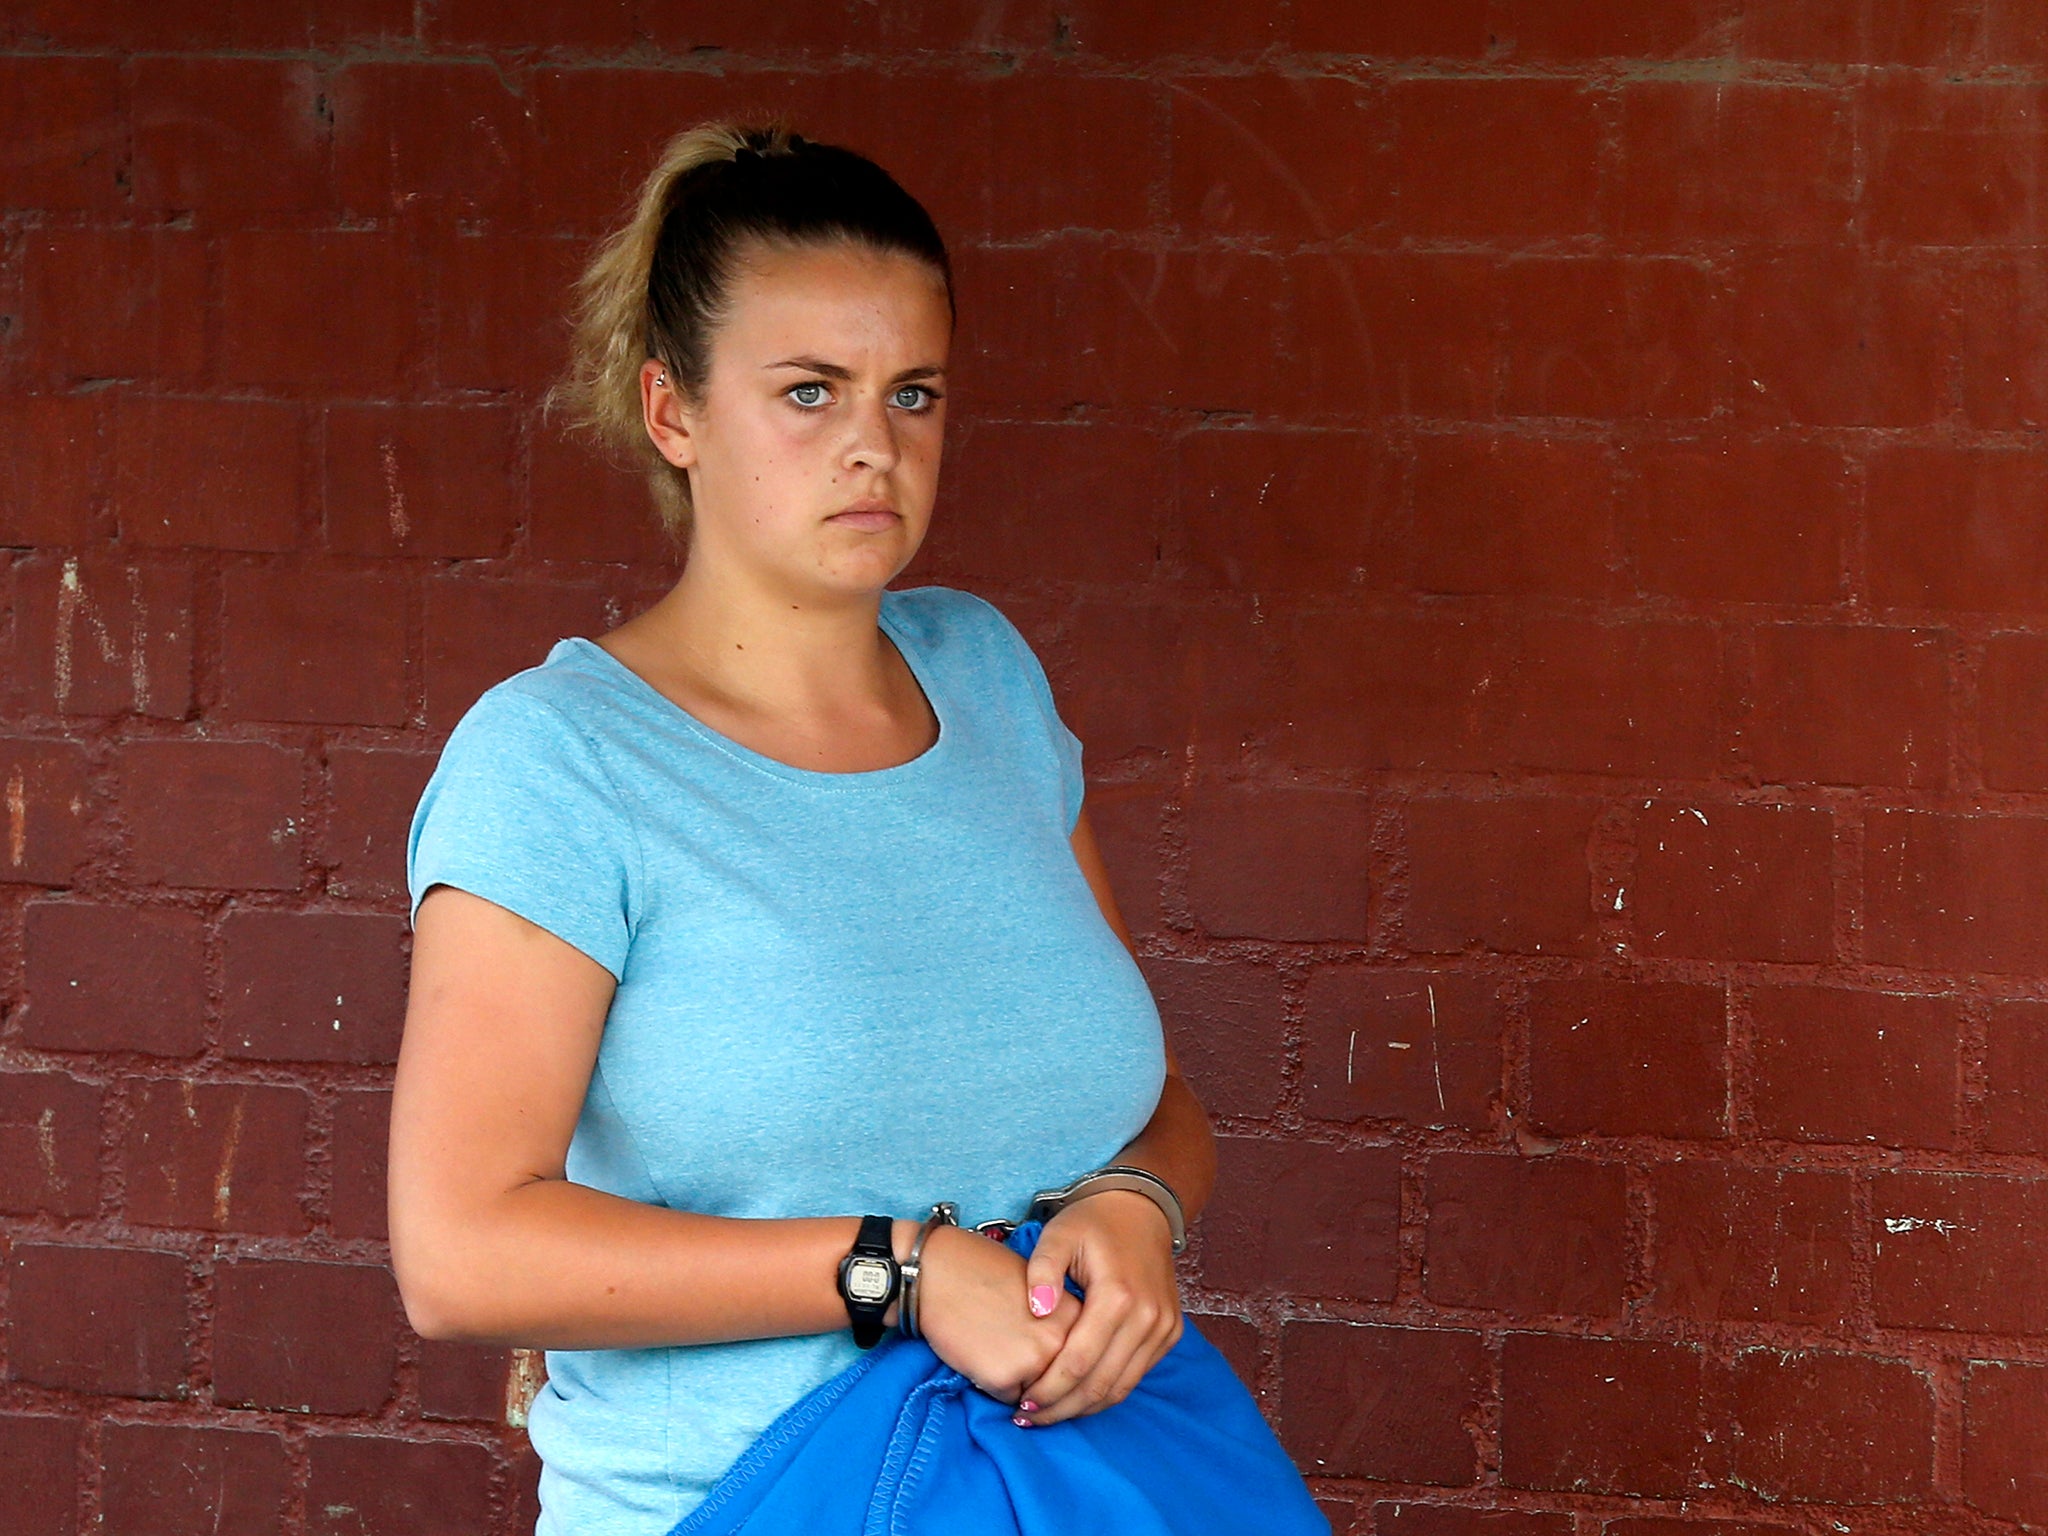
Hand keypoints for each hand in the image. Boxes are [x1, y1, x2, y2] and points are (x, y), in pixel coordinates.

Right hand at [911, 1224, 1077, 1405]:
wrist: (936, 1269)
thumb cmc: (982, 1272)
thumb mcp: (1038, 1288)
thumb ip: (1057, 1322)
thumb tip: (1065, 1363)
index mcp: (1075, 1315)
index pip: (1078, 1359)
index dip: (1057, 1362)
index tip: (1035, 1349)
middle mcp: (1061, 1339)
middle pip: (1059, 1383)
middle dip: (1038, 1377)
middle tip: (1008, 1344)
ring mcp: (1034, 1360)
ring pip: (1034, 1395)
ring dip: (1016, 1382)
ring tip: (991, 1343)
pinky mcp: (1003, 1376)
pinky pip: (1004, 1398)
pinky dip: (990, 1384)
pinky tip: (976, 1351)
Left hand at [1013, 1189, 1182, 1425]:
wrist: (1141, 1210)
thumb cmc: (1093, 1222)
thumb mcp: (1058, 1235)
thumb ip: (1042, 1272)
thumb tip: (1037, 1312)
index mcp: (1118, 1295)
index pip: (1079, 1361)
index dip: (1049, 1389)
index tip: (1021, 1404)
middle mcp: (1147, 1317)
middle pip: (1101, 1383)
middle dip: (1062, 1407)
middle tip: (1028, 1418)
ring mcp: (1163, 1327)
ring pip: (1121, 1386)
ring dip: (1084, 1407)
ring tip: (1049, 1414)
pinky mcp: (1169, 1332)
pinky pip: (1136, 1375)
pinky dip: (1106, 1391)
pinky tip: (1078, 1396)